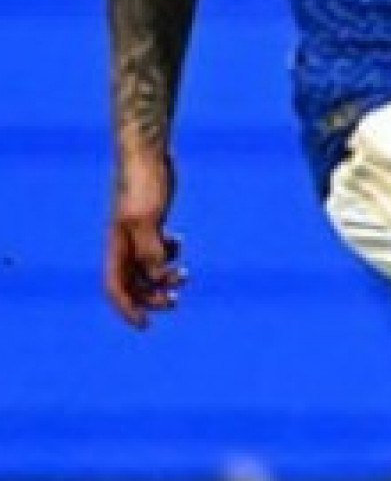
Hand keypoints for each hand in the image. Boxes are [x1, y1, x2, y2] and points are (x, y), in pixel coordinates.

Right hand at [105, 146, 185, 328]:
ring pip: (147, 267)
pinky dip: (168, 254)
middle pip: (133, 283)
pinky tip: (179, 244)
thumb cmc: (144, 185)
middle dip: (152, 297)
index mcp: (116, 246)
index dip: (127, 309)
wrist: (148, 155)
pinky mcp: (152, 221)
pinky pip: (157, 249)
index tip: (145, 325)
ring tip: (185, 277)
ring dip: (163, 278)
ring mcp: (138, 232)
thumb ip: (150, 250)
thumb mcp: (146, 219)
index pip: (115, 287)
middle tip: (175, 301)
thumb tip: (158, 277)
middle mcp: (124, 243)